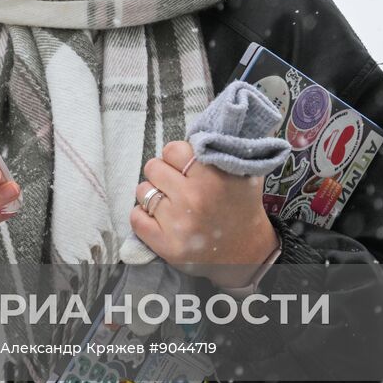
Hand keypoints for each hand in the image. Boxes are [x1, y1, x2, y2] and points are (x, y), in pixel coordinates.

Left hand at [129, 140, 278, 287]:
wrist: (247, 253)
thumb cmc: (240, 208)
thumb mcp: (241, 173)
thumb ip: (220, 149)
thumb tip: (197, 129)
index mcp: (212, 177)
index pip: (172, 149)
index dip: (177, 156)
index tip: (184, 166)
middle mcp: (194, 199)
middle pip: (153, 166)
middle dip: (163, 173)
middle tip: (176, 184)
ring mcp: (178, 224)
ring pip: (142, 191)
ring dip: (152, 194)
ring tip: (169, 202)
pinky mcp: (166, 245)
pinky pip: (136, 218)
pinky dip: (143, 216)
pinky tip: (160, 218)